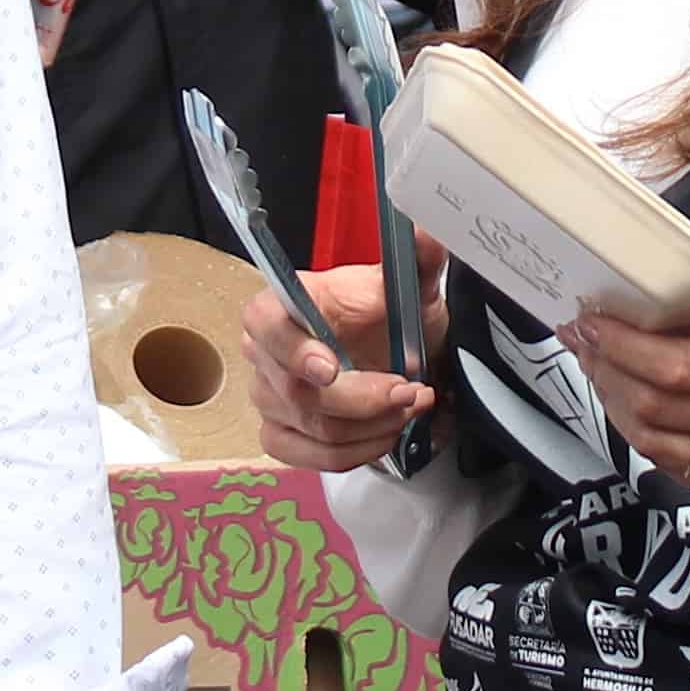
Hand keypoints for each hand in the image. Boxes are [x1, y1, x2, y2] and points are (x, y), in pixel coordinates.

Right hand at [239, 264, 436, 473]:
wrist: (394, 350)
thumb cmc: (390, 315)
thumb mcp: (410, 284)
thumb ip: (418, 257)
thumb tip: (426, 232)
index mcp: (283, 303)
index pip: (264, 323)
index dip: (292, 349)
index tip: (331, 368)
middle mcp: (265, 352)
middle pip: (299, 391)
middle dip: (365, 398)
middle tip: (411, 391)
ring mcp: (270, 397)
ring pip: (314, 428)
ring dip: (371, 426)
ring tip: (407, 408)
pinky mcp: (281, 434)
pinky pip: (309, 458)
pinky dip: (354, 453)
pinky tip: (382, 435)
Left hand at [566, 277, 689, 516]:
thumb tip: (640, 271)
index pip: (673, 365)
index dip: (620, 347)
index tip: (589, 323)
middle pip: (656, 408)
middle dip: (607, 373)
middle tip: (583, 345)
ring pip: (657, 446)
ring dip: (617, 407)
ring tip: (600, 374)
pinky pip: (678, 472)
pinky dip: (646, 441)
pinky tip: (633, 409)